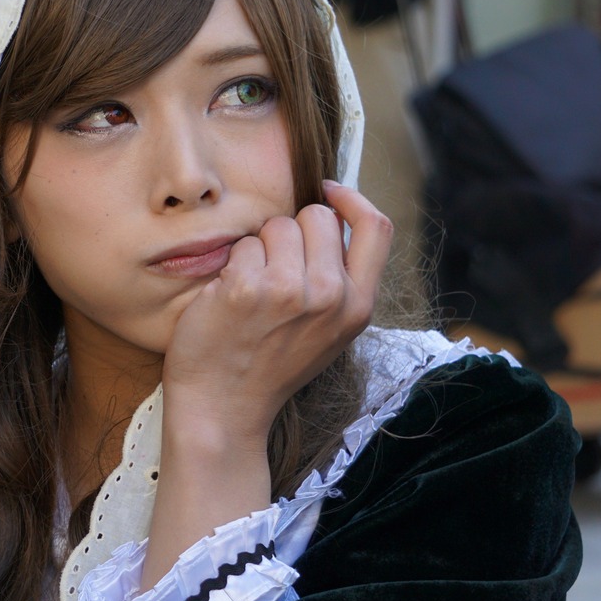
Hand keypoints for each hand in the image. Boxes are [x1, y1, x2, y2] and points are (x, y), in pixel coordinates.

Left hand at [161, 181, 391, 450]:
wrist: (224, 408)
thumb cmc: (269, 365)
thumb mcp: (328, 331)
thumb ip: (341, 281)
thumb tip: (333, 216)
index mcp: (358, 307)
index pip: (377, 226)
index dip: (352, 200)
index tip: (327, 192)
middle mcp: (330, 297)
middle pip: (317, 217)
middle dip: (291, 231)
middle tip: (272, 271)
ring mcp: (288, 292)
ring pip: (276, 225)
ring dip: (258, 248)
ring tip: (250, 291)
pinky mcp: (245, 289)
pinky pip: (242, 245)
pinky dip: (231, 265)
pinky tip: (227, 299)